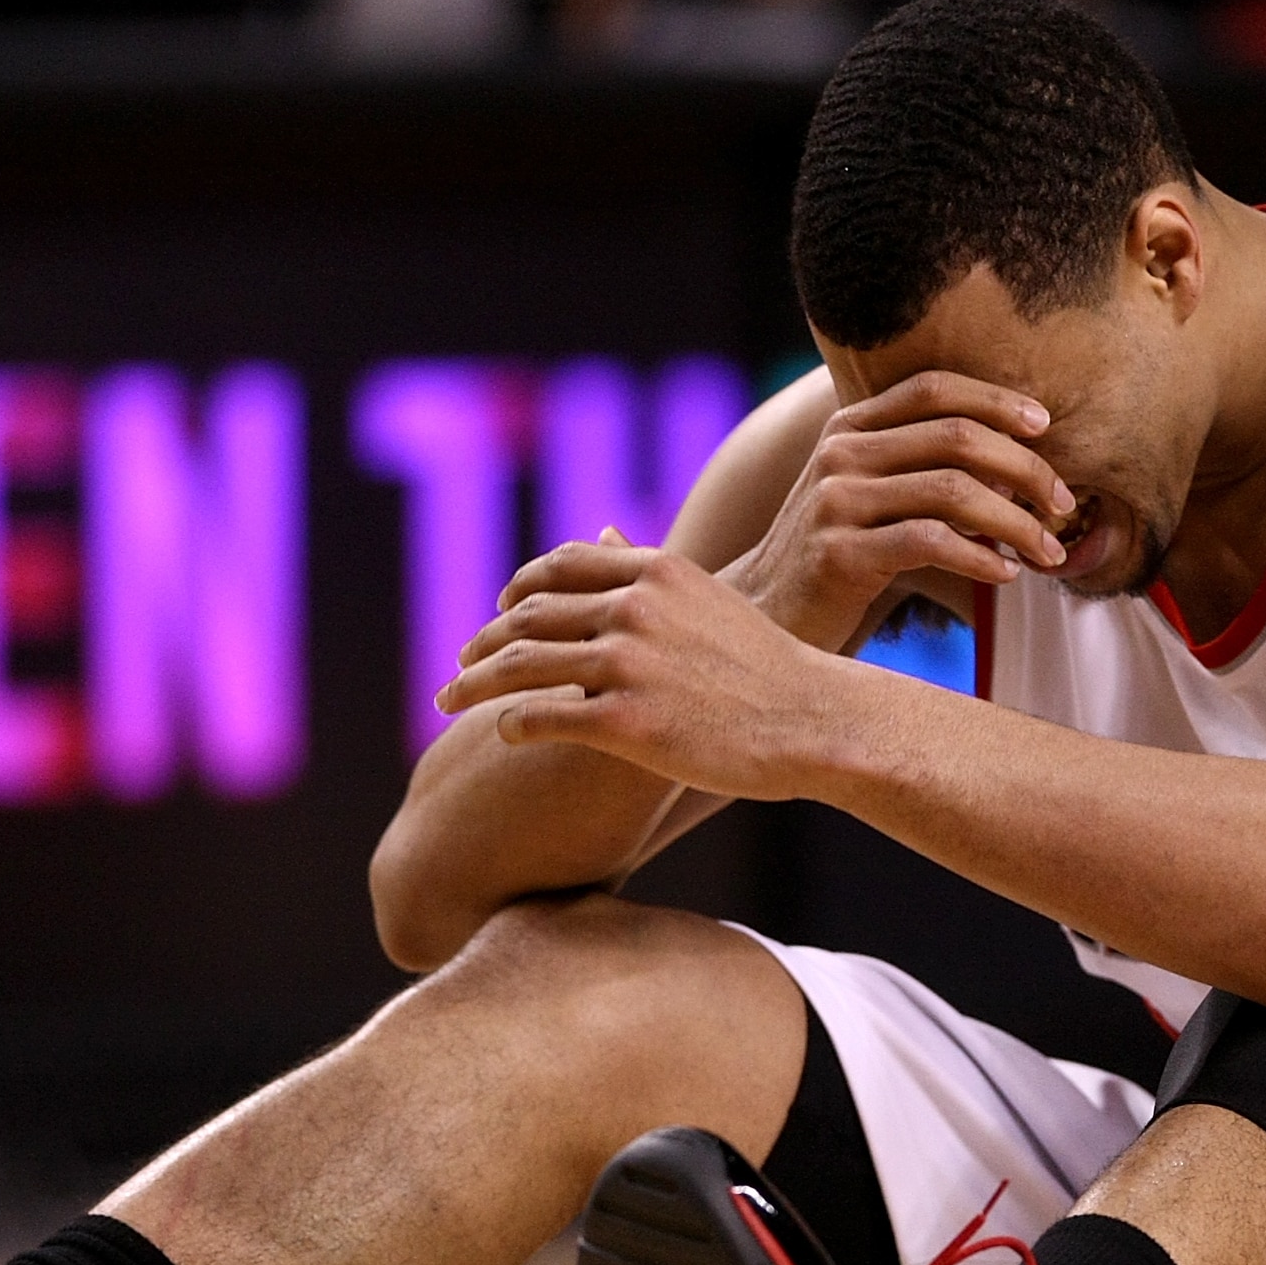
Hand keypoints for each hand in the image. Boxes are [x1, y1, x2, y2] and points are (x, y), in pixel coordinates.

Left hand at [437, 535, 870, 801]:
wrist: (813, 721)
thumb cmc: (767, 669)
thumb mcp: (709, 598)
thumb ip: (650, 570)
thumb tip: (606, 529)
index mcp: (654, 571)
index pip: (558, 566)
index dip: (516, 589)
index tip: (499, 615)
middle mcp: (634, 607)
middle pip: (527, 615)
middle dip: (483, 641)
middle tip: (460, 665)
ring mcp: (627, 663)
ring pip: (519, 665)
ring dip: (474, 683)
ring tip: (452, 701)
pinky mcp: (624, 721)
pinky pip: (539, 716)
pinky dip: (511, 723)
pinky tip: (504, 735)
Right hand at [725, 371, 1075, 648]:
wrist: (764, 616)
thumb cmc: (834, 558)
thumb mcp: (867, 498)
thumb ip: (919, 471)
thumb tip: (1013, 471)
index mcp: (850, 429)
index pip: (933, 388)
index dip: (996, 400)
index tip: (1045, 427)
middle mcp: (840, 455)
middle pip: (956, 436)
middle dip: (1025, 468)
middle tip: (1063, 504)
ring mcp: (835, 502)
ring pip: (953, 491)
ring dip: (1016, 522)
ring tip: (1048, 551)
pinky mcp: (838, 554)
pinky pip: (930, 543)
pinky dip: (981, 558)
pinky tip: (1005, 574)